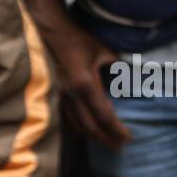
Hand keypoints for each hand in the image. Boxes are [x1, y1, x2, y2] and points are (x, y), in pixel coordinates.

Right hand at [43, 22, 129, 147]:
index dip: (117, 130)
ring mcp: (58, 95)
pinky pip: (65, 117)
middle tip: (119, 147)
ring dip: (92, 136)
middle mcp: (70, 94)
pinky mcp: (51, 92)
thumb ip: (118, 66)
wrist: (46, 29)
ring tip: (105, 141)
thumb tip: (130, 77)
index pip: (104, 115)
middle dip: (106, 139)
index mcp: (85, 84)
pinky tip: (84, 131)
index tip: (129, 138)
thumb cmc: (76, 38)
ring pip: (75, 124)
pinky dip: (77, 127)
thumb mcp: (103, 51)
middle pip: (90, 126)